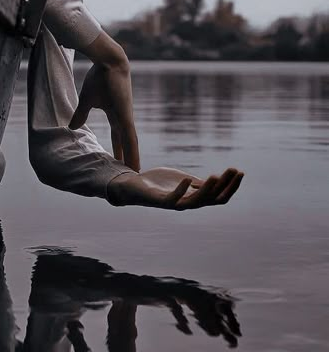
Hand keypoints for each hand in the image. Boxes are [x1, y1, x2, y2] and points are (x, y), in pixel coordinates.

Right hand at [69, 61, 139, 171]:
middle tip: (130, 174)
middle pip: (126, 143)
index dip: (118, 149)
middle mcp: (123, 117)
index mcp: (115, 114)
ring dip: (133, 159)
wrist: (107, 60)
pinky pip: (131, 137)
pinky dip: (133, 151)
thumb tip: (73, 127)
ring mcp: (126, 117)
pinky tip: (135, 163)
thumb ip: (81, 115)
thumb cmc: (99, 76)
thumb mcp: (86, 100)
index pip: (117, 136)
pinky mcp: (126, 115)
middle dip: (127, 158)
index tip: (118, 162)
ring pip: (131, 143)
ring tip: (136, 175)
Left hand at [108, 167, 243, 209]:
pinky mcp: (160, 201)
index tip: (240, 171)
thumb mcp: (183, 180)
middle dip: (225, 185)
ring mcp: (174, 203)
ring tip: (215, 176)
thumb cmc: (159, 183)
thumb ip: (198, 183)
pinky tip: (188, 179)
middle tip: (234, 171)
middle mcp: (187, 203)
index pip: (219, 196)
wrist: (133, 186)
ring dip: (207, 189)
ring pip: (196, 201)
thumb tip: (217, 181)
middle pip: (212, 199)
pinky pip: (173, 199)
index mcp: (195, 198)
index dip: (231, 185)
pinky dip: (181, 190)